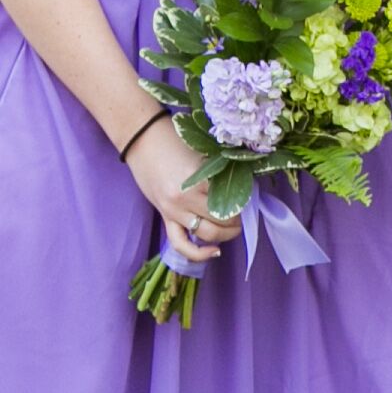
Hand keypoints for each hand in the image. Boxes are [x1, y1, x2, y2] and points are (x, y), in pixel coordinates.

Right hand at [125, 125, 235, 265]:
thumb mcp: (205, 156)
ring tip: (232, 228)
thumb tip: (246, 190)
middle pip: (222, 221)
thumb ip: (223, 174)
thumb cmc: (176, 142)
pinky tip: (214, 251)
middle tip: (242, 215)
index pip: (232, 203)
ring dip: (224, 235)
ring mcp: (173, 210)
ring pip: (206, 234)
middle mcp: (185, 199)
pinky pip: (180, 243)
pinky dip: (197, 253)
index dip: (245, 206)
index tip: (249, 202)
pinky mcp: (164, 216)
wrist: (142, 139)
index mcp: (199, 181)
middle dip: (237, 221)